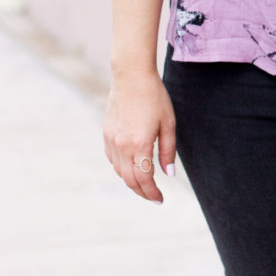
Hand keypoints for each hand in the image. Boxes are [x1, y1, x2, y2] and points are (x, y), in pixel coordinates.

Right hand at [103, 70, 176, 202]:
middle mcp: (122, 146)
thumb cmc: (154, 97)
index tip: (160, 199)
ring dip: (131, 182)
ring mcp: (112, 140)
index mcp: (139, 144)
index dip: (152, 193)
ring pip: (119, 172)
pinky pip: (112, 159)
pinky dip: (121, 168)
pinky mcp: (107, 133)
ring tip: (144, 185)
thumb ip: (168, 151)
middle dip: (142, 192)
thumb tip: (168, 174)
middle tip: (154, 197)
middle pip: (130, 180)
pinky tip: (131, 167)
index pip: (144, 179)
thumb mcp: (168, 123)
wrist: (131, 76)